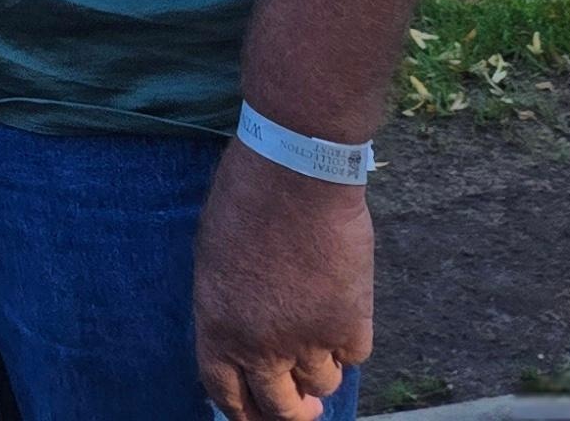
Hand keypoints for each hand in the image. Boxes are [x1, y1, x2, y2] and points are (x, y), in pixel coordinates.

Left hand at [193, 144, 371, 420]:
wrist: (295, 174)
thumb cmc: (246, 200)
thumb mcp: (215, 259)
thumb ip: (229, 306)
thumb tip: (244, 337)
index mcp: (217, 327)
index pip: (226, 393)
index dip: (243, 412)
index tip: (257, 418)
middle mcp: (260, 345)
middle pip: (279, 407)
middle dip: (293, 413)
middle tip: (306, 409)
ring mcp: (307, 340)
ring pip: (321, 383)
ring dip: (322, 369)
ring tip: (323, 335)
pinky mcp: (349, 324)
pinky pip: (354, 355)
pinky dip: (351, 340)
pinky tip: (345, 309)